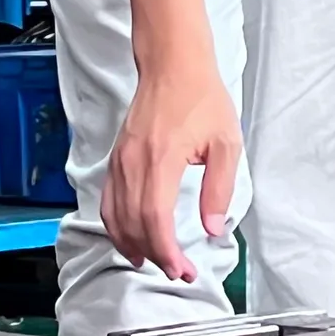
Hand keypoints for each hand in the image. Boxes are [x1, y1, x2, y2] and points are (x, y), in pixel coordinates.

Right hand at [102, 54, 240, 283]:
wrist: (173, 64)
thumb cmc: (201, 96)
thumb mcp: (226, 142)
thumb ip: (219, 189)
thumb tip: (212, 228)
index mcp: (161, 158)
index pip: (155, 220)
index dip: (166, 252)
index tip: (183, 269)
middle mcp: (134, 162)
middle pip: (133, 224)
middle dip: (154, 255)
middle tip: (178, 271)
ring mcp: (120, 160)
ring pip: (115, 216)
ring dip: (132, 244)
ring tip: (153, 262)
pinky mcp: (116, 157)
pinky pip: (108, 200)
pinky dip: (116, 225)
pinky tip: (130, 237)